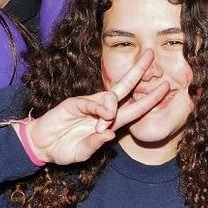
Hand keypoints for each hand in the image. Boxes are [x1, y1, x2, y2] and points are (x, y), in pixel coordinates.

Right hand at [23, 50, 169, 165]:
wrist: (42, 146)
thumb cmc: (64, 149)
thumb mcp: (83, 152)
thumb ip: (95, 144)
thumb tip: (110, 134)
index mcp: (110, 122)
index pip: (135, 107)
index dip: (150, 98)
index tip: (166, 87)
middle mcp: (103, 110)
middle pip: (125, 87)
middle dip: (139, 71)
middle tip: (151, 55)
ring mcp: (89, 105)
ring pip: (110, 96)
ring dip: (113, 107)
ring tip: (106, 121)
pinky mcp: (74, 103)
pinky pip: (91, 102)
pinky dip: (99, 108)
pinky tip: (101, 116)